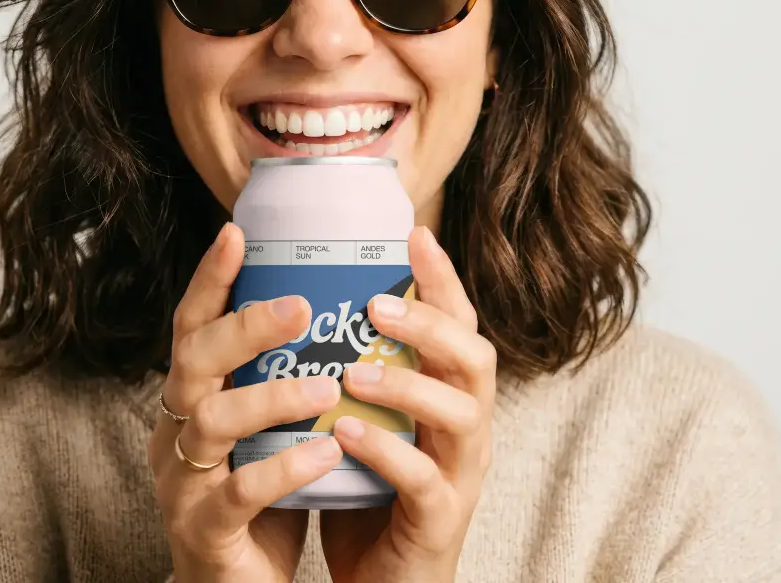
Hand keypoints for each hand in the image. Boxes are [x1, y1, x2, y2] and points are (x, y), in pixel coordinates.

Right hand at [148, 223, 343, 582]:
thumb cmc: (261, 497)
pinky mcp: (204, 530)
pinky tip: (326, 451)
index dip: (210, 280)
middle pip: (192, 362)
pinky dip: (284, 467)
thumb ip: (281, 379)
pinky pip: (240, 492)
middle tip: (300, 306)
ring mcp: (183, 481)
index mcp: (192, 399)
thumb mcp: (263, 429)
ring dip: (271, 396)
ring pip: (212, 422)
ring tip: (326, 384)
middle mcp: (176, 430)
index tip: (236, 232)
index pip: (192, 328)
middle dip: (243, 327)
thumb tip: (337, 309)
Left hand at [320, 226, 496, 582]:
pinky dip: (384, 452)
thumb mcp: (365, 417)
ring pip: (461, 415)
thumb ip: (354, 367)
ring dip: (406, 385)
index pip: (458, 324)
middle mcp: (466, 427)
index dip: (442, 278)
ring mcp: (460, 475)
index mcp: (447, 394)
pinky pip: (423, 482)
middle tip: (377, 304)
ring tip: (351, 371)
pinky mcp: (439, 521)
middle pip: (476, 359)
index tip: (412, 234)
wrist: (381, 581)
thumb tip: (303, 298)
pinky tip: (342, 433)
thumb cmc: (369, 488)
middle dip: (432, 324)